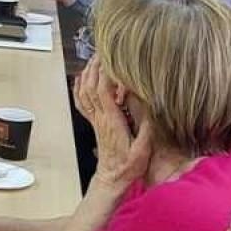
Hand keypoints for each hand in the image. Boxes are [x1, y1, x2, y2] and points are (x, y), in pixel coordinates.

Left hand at [73, 59, 153, 189]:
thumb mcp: (143, 149)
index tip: (111, 59)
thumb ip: (147, 128)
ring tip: (93, 59)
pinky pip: (82, 102)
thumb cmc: (129, 165)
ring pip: (84, 92)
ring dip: (87, 74)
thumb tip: (151, 107)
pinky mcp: (94, 123)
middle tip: (102, 51)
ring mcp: (95, 119)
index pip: (103, 92)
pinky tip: (80, 78)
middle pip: (91, 87)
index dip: (105, 74)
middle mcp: (100, 117)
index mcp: (112, 121)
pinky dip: (79, 88)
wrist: (112, 178)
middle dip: (95, 68)